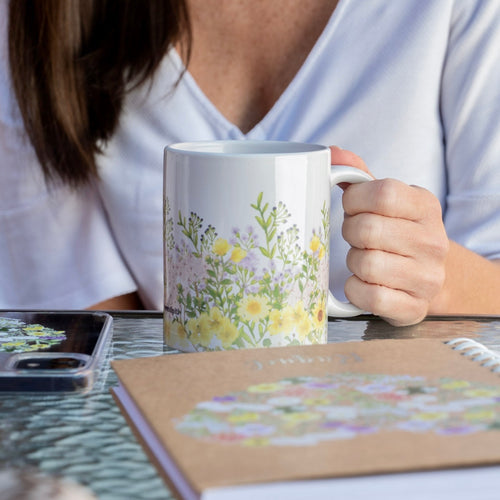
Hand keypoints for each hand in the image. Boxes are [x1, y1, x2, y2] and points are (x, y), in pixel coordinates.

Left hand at [330, 146, 449, 325]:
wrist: (427, 276)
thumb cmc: (395, 232)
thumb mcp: (385, 200)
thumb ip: (358, 175)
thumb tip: (331, 153)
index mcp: (425, 206)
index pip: (383, 193)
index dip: (354, 200)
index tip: (352, 207)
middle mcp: (433, 241)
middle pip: (367, 229)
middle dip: (350, 232)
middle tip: (357, 236)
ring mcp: (427, 277)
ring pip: (366, 264)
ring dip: (353, 262)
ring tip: (363, 259)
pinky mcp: (413, 307)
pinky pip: (369, 296)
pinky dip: (355, 290)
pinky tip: (363, 283)